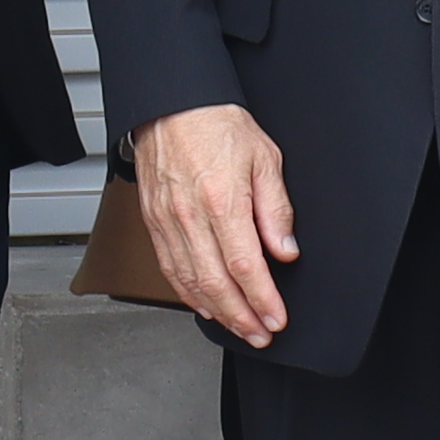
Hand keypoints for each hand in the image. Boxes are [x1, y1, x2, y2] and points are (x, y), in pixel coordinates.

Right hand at [133, 103, 297, 346]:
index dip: (262, 299)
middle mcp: (190, 217)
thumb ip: (275, 208)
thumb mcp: (264, 158)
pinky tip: (205, 305)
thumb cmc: (217, 124)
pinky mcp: (154, 223)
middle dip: (242, 317)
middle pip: (216, 284)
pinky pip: (170, 269)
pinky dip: (188, 293)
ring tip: (239, 327)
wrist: (171, 104)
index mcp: (222, 201)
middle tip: (261, 334)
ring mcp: (168, 222)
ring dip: (217, 312)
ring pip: (191, 282)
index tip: (276, 318)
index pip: (245, 266)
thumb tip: (285, 249)